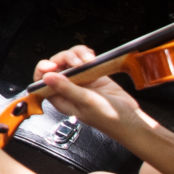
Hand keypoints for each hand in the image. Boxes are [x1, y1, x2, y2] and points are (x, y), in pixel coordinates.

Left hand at [32, 45, 151, 141]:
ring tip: (89, 60)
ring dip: (77, 54)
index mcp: (60, 99)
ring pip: (70, 59)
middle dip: (64, 59)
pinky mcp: (92, 74)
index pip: (41, 82)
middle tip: (78, 62)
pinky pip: (83, 59)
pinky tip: (92, 57)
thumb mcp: (86, 103)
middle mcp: (68, 89)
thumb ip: (67, 89)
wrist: (132, 119)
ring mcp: (81, 80)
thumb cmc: (108, 118)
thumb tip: (46, 77)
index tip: (53, 64)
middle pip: (56, 66)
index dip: (43, 70)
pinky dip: (86, 54)